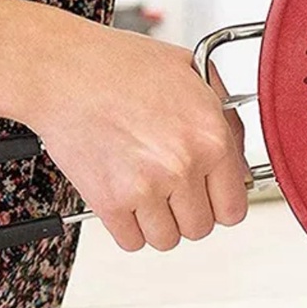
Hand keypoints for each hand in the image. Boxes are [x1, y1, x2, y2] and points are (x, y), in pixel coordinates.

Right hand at [30, 15, 248, 251]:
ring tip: (146, 192)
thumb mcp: (195, 75)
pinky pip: (131, 241)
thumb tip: (243, 167)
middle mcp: (184, 166)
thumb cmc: (123, 66)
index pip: (234, 208)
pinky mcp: (109, 201)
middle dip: (188, 212)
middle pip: (201, 227)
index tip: (209, 197)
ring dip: (158, 223)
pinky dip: (128, 227)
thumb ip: (227, 122)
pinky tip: (124, 199)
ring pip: (168, 239)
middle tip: (172, 190)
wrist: (63, 69)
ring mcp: (147, 186)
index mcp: (211, 138)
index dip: (221, 203)